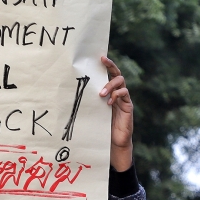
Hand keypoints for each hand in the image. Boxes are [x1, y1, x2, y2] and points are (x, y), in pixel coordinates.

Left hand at [99, 56, 133, 170]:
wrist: (113, 141)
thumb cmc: (100, 125)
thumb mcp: (93, 110)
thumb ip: (89, 101)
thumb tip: (70, 93)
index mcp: (109, 91)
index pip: (108, 74)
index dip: (106, 65)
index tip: (99, 57)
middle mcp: (117, 92)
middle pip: (117, 74)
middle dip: (111, 66)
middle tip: (103, 62)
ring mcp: (123, 98)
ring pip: (121, 82)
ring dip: (110, 85)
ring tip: (101, 94)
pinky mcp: (128, 106)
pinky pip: (125, 95)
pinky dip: (117, 96)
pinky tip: (109, 103)